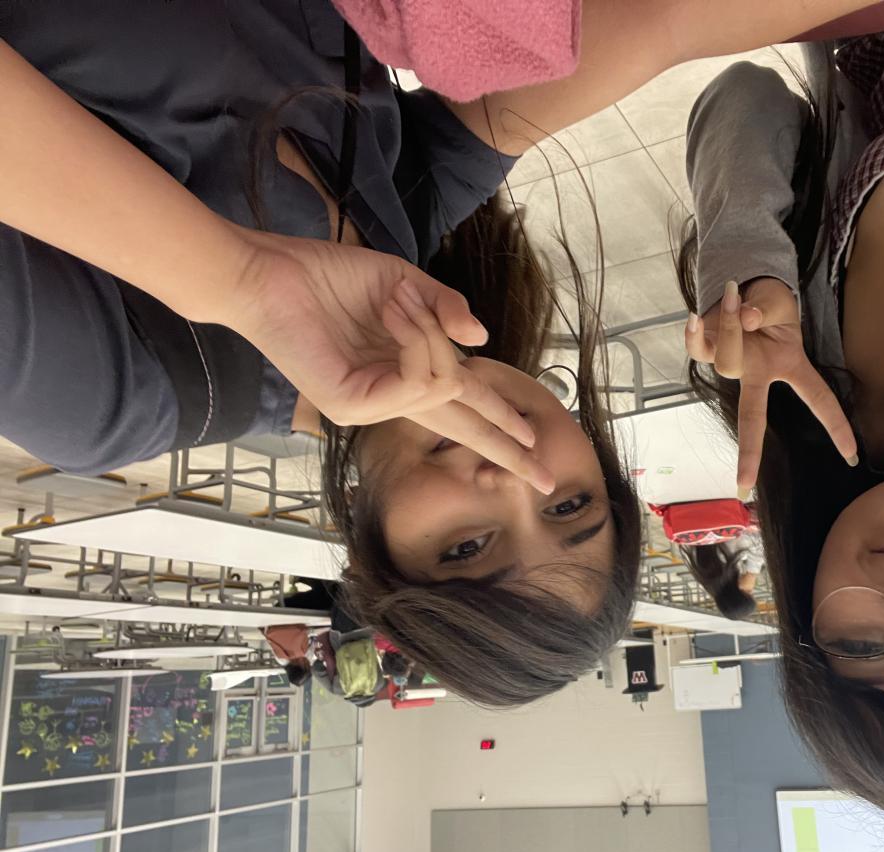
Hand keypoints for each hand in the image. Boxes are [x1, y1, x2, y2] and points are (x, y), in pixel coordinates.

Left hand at [212, 228, 553, 492]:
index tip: (536, 446)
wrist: (269, 274)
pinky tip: (392, 309)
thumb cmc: (328, 277)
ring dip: (431, 333)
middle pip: (464, 431)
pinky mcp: (351, 406)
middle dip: (506, 447)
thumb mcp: (403, 284)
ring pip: (445, 386)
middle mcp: (392, 397)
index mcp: (406, 372)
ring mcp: (371, 407)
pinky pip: (417, 382)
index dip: (503, 424)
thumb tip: (482, 341)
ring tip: (398, 299)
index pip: (465, 408)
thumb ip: (444, 310)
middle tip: (547, 478)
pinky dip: (416, 338)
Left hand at [686, 278, 857, 493]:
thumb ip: (763, 308)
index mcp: (788, 365)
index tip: (851, 456)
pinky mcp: (706, 350)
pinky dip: (694, 333)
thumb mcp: (777, 300)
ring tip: (734, 292)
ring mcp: (732, 365)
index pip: (817, 397)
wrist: (741, 284)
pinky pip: (696, 348)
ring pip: (725, 361)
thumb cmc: (767, 302)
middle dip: (750, 449)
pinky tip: (693, 317)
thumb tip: (743, 319)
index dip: (835, 425)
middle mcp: (759, 372)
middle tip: (743, 484)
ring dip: (728, 327)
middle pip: (754, 414)